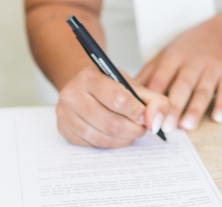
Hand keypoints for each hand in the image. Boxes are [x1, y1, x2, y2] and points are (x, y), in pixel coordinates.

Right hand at [56, 65, 170, 147]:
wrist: (84, 86)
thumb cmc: (110, 85)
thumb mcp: (132, 84)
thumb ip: (153, 100)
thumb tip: (157, 123)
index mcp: (90, 77)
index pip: (119, 100)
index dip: (138, 112)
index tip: (147, 116)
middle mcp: (72, 94)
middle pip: (112, 123)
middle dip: (134, 129)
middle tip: (142, 127)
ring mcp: (65, 114)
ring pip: (103, 138)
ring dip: (124, 139)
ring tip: (131, 131)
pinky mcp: (64, 130)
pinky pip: (93, 145)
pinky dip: (110, 144)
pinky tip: (116, 135)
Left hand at [135, 20, 221, 132]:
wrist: (221, 33)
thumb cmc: (188, 48)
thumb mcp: (165, 55)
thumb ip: (148, 75)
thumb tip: (127, 95)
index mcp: (173, 57)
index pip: (161, 77)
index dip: (153, 97)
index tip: (146, 116)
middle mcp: (192, 62)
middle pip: (182, 85)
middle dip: (174, 107)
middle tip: (165, 127)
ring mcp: (212, 68)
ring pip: (203, 90)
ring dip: (195, 109)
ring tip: (187, 127)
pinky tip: (218, 118)